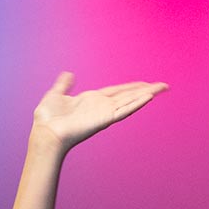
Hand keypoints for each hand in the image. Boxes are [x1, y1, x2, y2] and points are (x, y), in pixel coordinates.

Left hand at [31, 72, 167, 150]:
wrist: (45, 133)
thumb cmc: (47, 119)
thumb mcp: (56, 95)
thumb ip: (64, 85)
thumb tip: (68, 74)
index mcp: (92, 100)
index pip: (117, 91)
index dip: (132, 87)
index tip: (145, 83)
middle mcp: (101, 106)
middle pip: (129, 95)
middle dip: (146, 90)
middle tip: (163, 85)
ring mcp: (104, 113)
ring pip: (131, 101)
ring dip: (147, 94)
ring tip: (162, 88)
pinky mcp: (105, 120)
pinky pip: (124, 110)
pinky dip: (136, 104)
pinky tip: (148, 97)